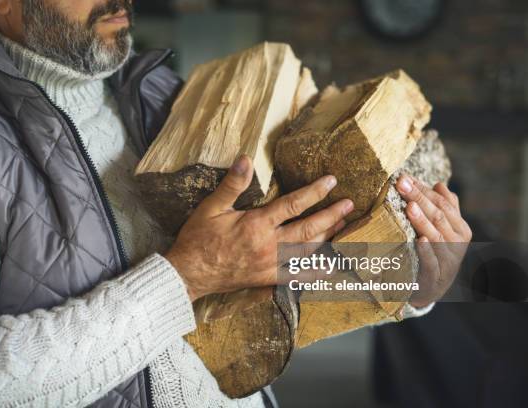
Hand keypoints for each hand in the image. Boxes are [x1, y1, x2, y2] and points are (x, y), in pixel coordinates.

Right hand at [165, 155, 353, 301]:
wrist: (189, 273)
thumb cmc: (198, 239)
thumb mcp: (211, 207)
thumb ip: (232, 184)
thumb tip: (245, 158)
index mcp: (257, 224)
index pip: (293, 204)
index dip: (315, 192)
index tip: (331, 181)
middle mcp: (269, 245)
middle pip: (309, 229)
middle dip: (331, 215)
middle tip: (349, 204)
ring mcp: (270, 264)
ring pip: (308, 251)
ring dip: (328, 237)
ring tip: (343, 225)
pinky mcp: (267, 279)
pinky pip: (297, 276)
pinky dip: (316, 272)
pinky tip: (330, 267)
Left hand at [396, 175, 472, 307]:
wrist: (432, 288)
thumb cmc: (436, 253)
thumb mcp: (443, 230)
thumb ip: (444, 208)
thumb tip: (440, 184)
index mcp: (460, 228)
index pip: (442, 203)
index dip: (423, 189)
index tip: (404, 177)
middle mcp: (457, 242)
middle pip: (438, 216)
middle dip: (419, 198)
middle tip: (401, 183)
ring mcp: (448, 260)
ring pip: (435, 236)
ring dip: (422, 221)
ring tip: (409, 206)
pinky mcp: (436, 277)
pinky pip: (431, 262)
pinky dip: (426, 251)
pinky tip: (419, 240)